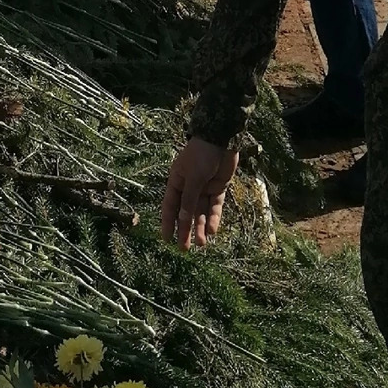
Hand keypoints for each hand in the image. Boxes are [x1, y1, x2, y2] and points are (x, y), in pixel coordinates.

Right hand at [160, 136, 239, 250]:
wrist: (221, 138)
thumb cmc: (202, 155)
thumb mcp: (193, 178)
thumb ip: (189, 201)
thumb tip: (182, 221)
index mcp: (177, 182)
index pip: (170, 207)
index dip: (168, 223)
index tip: (166, 240)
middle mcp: (189, 187)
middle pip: (186, 213)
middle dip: (185, 230)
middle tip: (185, 249)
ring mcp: (203, 187)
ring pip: (200, 212)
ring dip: (200, 227)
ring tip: (201, 244)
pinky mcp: (217, 187)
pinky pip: (214, 205)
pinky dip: (213, 217)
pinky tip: (212, 230)